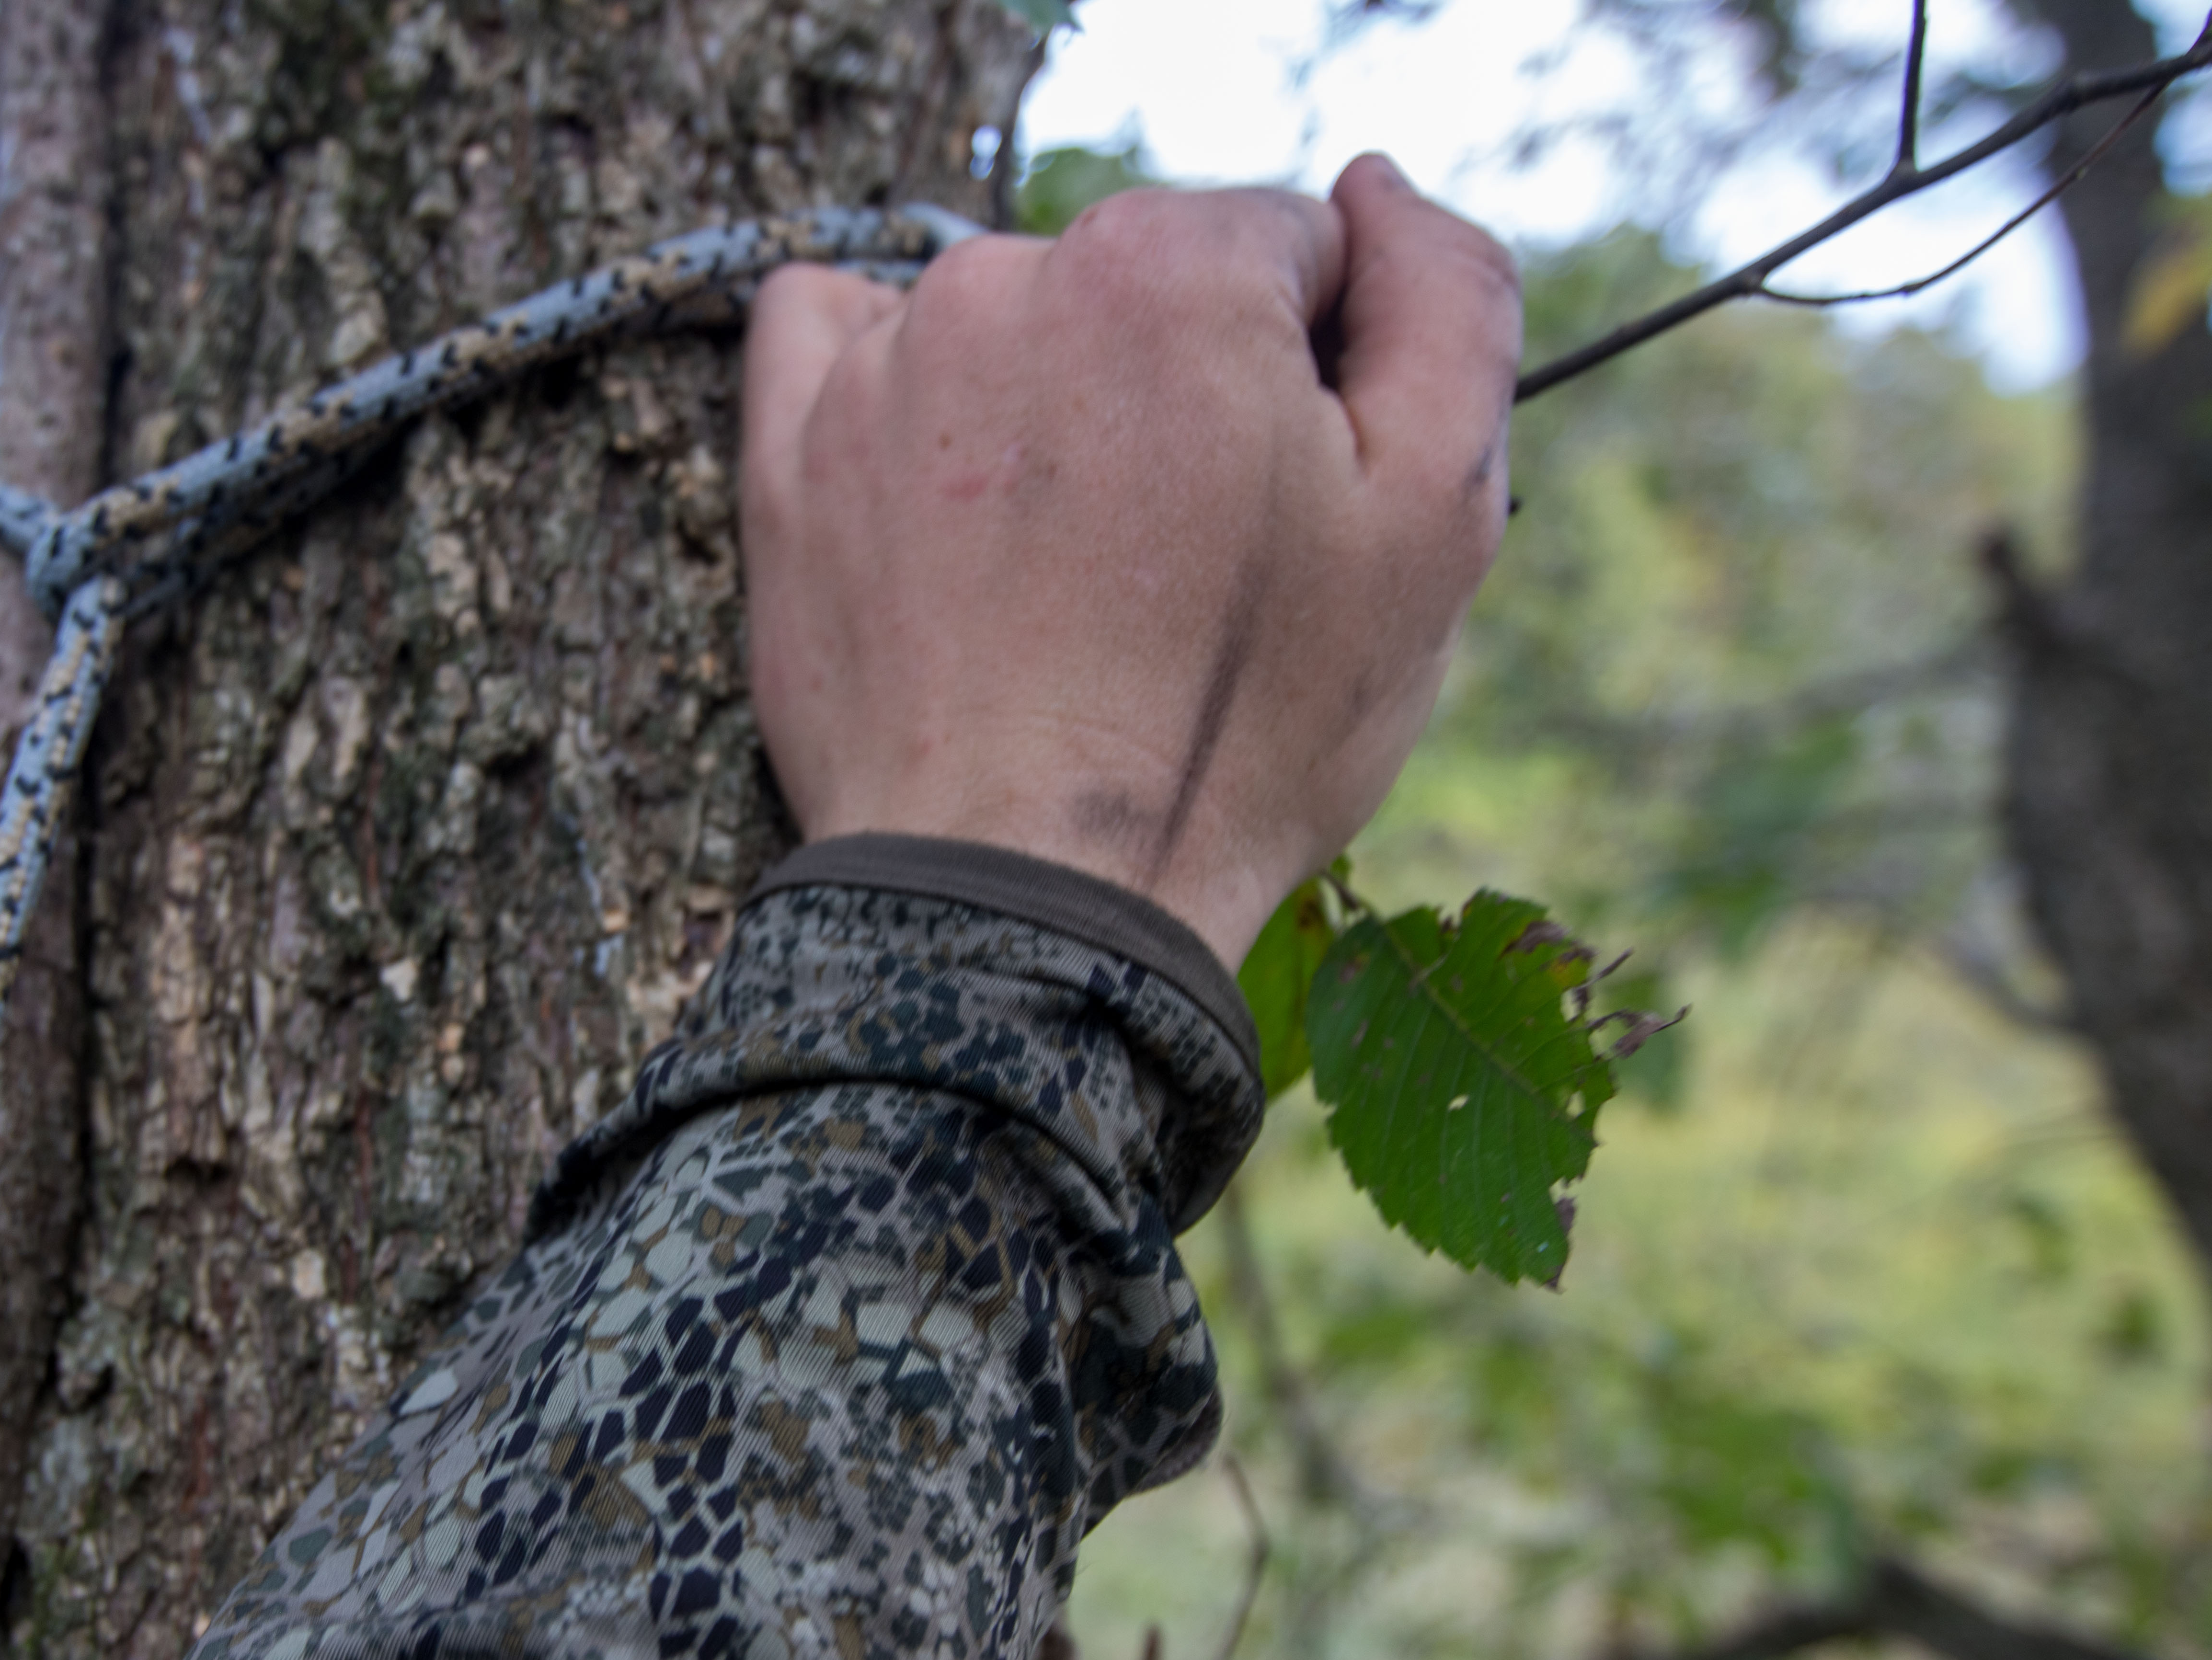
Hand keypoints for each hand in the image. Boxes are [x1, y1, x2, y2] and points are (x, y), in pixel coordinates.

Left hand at [739, 155, 1520, 965]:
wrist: (1028, 896)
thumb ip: (1446, 301)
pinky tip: (937, 486)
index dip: (1317, 379)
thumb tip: (1377, 187)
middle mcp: (1006, 281)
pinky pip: (831, 335)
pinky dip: (888, 382)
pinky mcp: (789, 455)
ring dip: (1050, 406)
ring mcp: (881, 368)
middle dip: (1184, 392)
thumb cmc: (1240, 730)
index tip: (1293, 502)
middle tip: (1184, 569)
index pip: (1289, 251)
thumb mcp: (1436, 517)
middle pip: (1146, 285)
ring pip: (1011, 324)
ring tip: (1066, 575)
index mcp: (1174, 269)